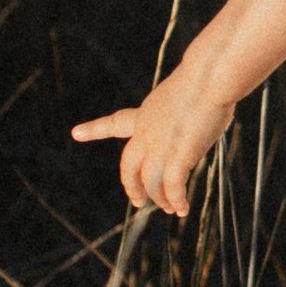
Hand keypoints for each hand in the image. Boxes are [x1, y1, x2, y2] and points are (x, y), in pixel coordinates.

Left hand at [71, 64, 233, 216]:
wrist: (209, 77)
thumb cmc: (207, 78)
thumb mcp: (185, 95)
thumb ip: (183, 114)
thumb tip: (200, 120)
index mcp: (145, 114)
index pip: (116, 123)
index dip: (95, 129)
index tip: (76, 133)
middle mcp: (146, 133)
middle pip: (129, 167)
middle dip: (132, 186)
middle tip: (137, 201)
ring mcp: (159, 147)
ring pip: (151, 183)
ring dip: (160, 199)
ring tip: (170, 209)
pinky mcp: (177, 157)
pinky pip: (173, 188)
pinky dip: (176, 201)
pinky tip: (182, 209)